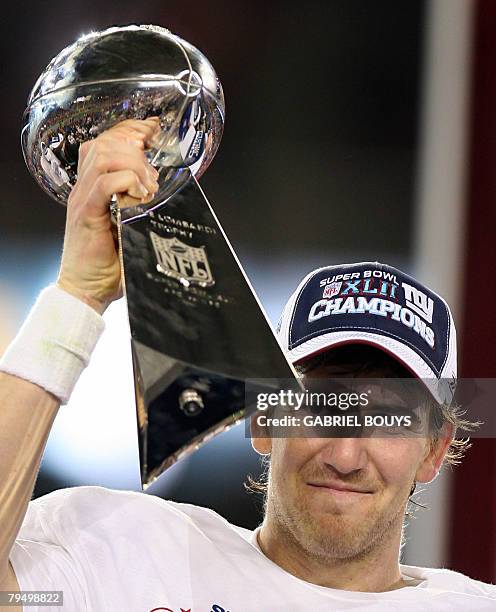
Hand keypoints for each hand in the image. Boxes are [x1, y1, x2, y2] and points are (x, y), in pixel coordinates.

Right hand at [56, 118, 160, 313]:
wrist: (87, 291)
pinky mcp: (86, 214)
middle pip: (104, 143)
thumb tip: (167, 189)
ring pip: (103, 156)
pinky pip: (103, 183)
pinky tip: (140, 195)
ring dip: (132, 164)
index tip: (152, 131)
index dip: (129, 131)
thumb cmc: (110, 264)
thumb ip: (140, 205)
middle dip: (135, 147)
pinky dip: (126, 181)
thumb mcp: (130, 226)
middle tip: (153, 171)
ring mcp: (83, 199)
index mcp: (93, 187)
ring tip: (148, 186)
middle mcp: (85, 188)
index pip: (105, 142)